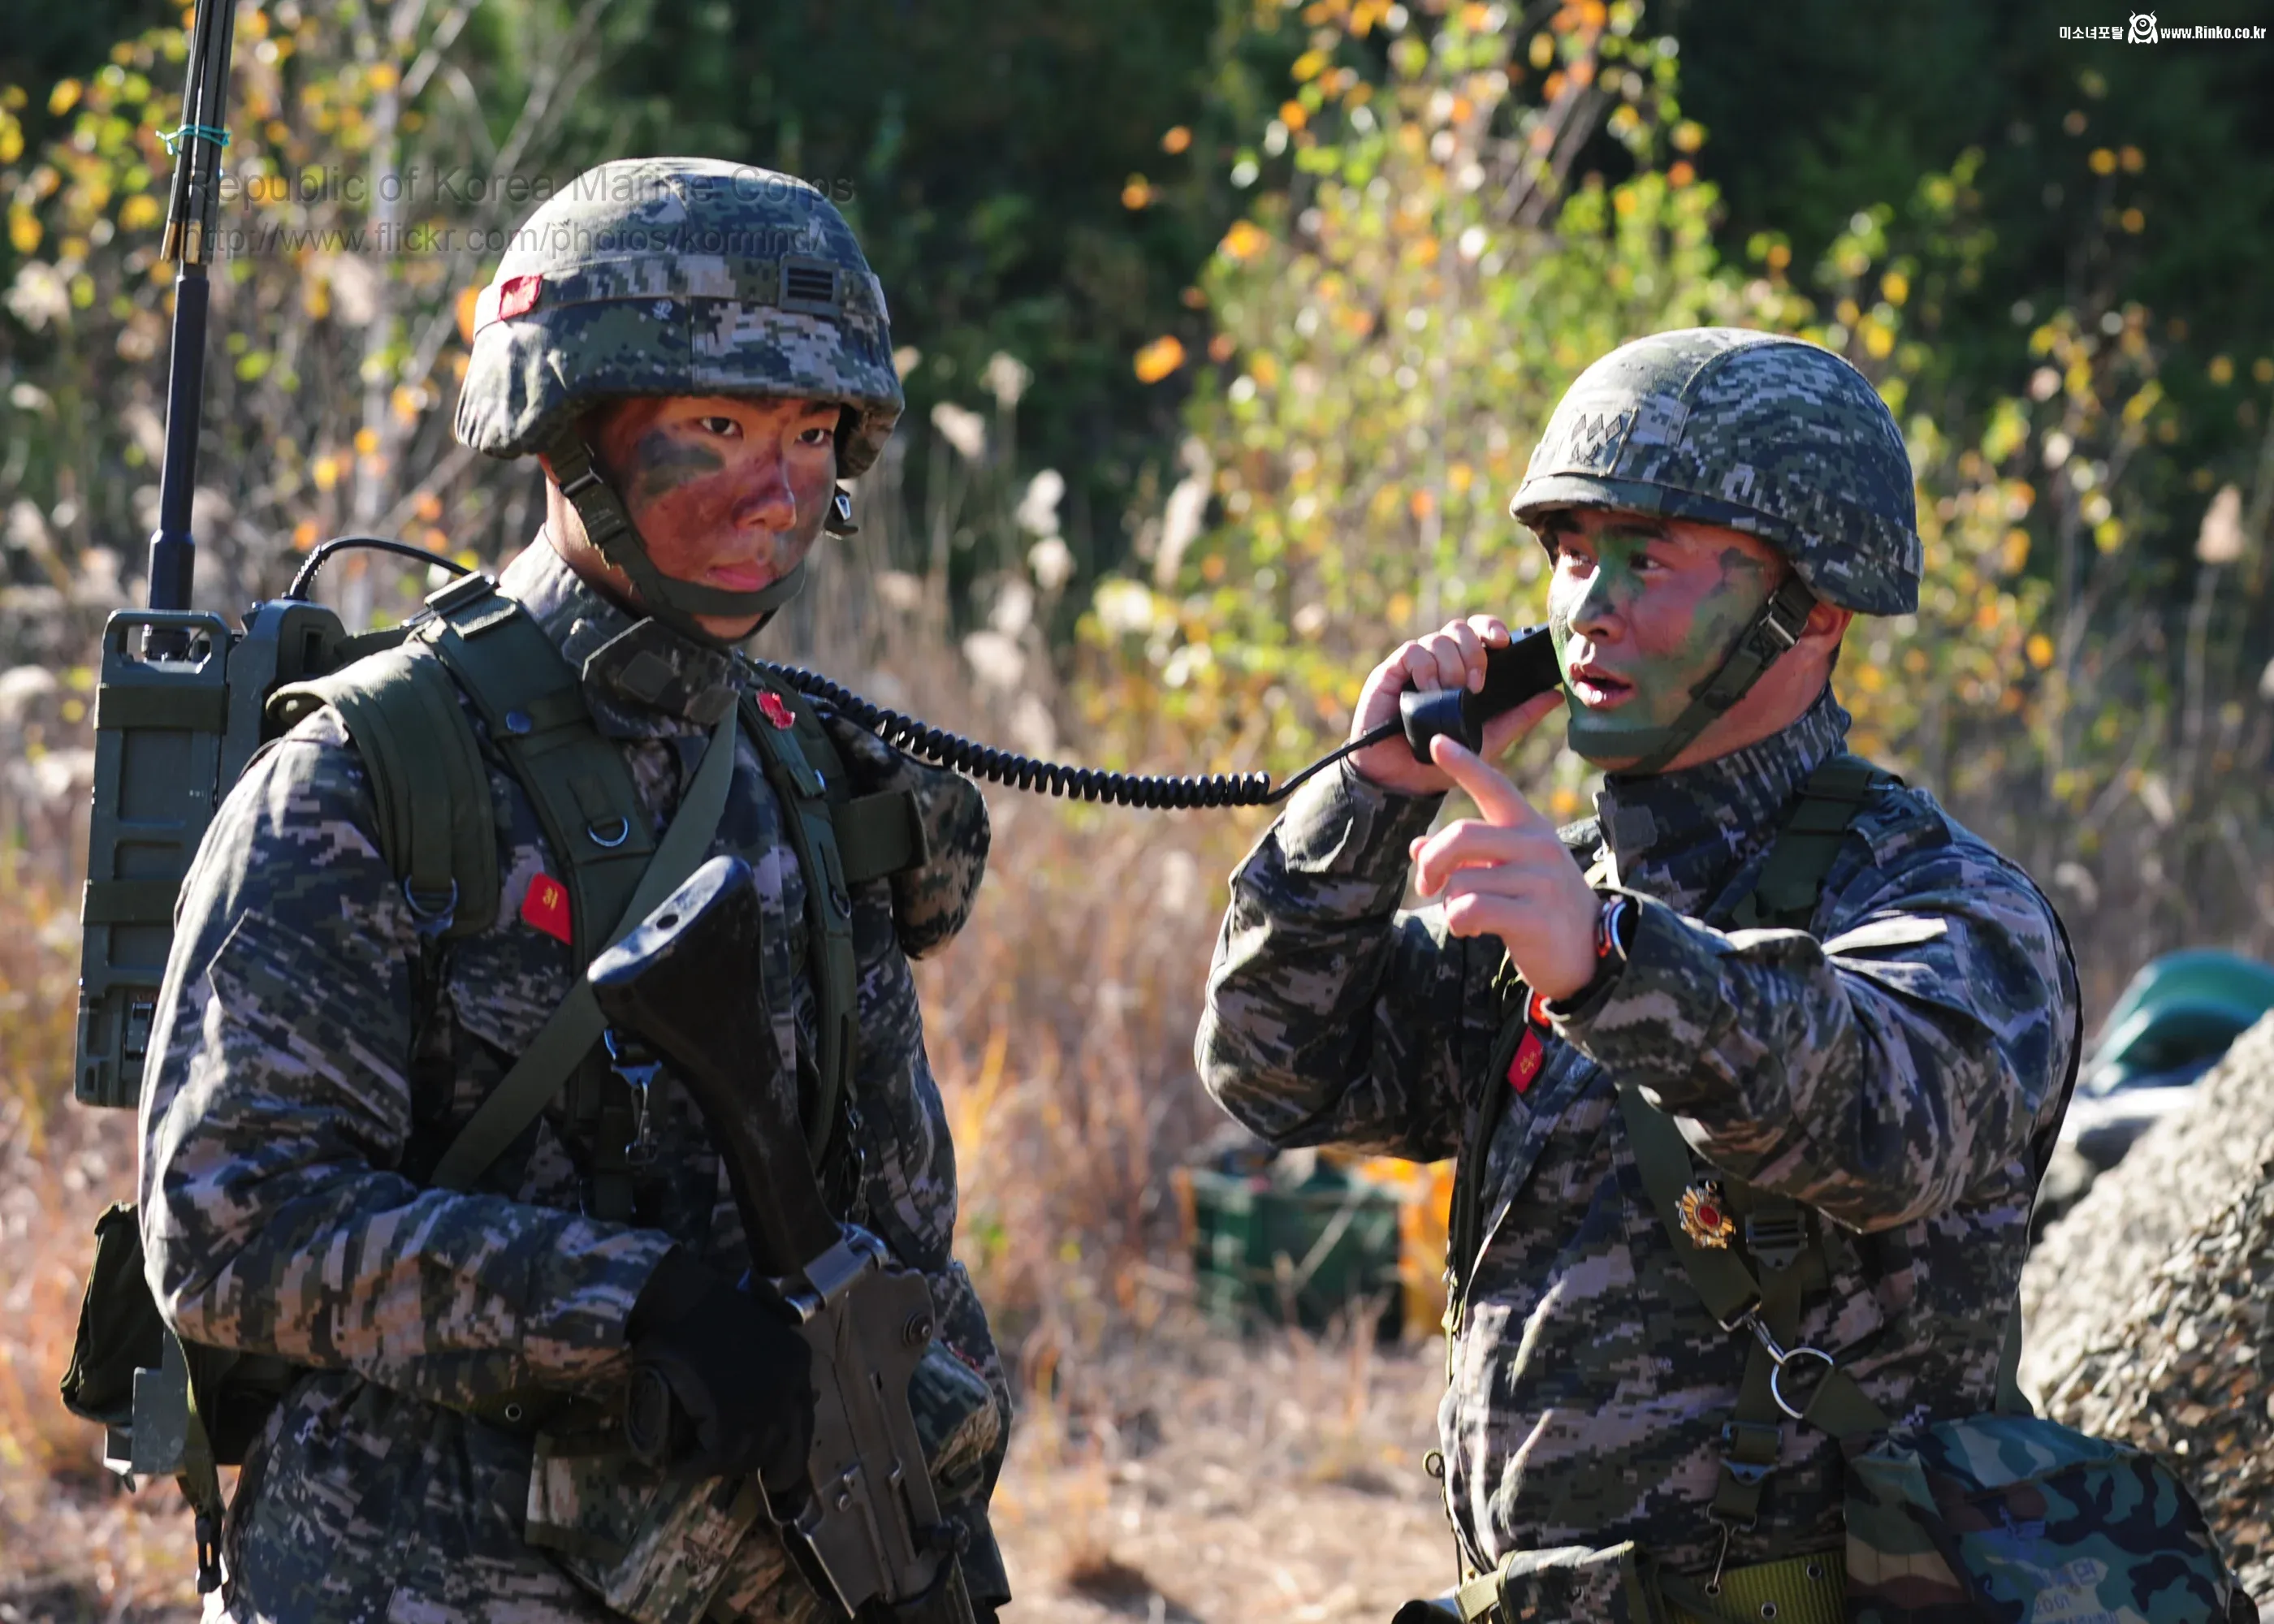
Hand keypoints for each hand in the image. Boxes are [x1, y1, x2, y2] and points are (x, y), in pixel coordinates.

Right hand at [624, 1250, 814, 1487]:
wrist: (677, 1298)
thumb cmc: (705, 1308)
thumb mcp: (755, 1332)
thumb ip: (767, 1367)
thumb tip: (760, 1402)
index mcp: (798, 1364)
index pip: (803, 1424)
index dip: (785, 1447)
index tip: (773, 1465)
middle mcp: (791, 1389)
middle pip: (784, 1451)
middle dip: (764, 1468)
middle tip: (738, 1472)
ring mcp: (763, 1408)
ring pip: (744, 1458)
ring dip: (717, 1462)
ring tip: (693, 1454)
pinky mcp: (730, 1422)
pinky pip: (710, 1460)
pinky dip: (690, 1465)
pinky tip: (676, 1460)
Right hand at [1347, 615, 1565, 795]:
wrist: (1403, 782)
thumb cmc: (1444, 760)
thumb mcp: (1492, 738)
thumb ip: (1522, 716)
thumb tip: (1556, 695)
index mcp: (1463, 671)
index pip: (1479, 632)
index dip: (1491, 628)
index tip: (1503, 642)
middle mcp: (1439, 663)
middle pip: (1460, 628)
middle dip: (1474, 650)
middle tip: (1477, 685)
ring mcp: (1415, 667)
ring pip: (1439, 639)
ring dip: (1452, 665)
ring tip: (1450, 694)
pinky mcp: (1390, 673)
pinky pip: (1413, 652)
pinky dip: (1425, 667)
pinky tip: (1428, 689)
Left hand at [1408, 737, 1602, 1000]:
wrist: (1590, 952)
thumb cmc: (1540, 907)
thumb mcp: (1507, 873)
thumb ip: (1465, 858)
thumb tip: (1416, 847)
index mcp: (1530, 827)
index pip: (1494, 786)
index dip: (1464, 763)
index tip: (1436, 742)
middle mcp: (1538, 845)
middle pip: (1460, 836)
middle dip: (1430, 863)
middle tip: (1426, 885)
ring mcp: (1541, 880)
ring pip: (1461, 881)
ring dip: (1449, 904)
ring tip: (1464, 916)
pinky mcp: (1536, 916)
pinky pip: (1472, 909)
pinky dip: (1458, 921)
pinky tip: (1470, 929)